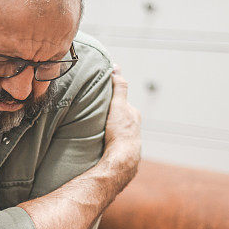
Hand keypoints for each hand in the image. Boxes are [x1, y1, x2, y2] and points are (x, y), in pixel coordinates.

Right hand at [103, 65, 141, 179]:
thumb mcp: (118, 106)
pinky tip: (99, 143)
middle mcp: (134, 128)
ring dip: (107, 130)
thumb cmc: (120, 132)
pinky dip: (107, 141)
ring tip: (95, 130)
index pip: (122, 103)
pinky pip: (114, 143)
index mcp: (134, 115)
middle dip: (109, 116)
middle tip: (94, 115)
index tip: (99, 100)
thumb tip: (116, 68)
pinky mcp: (123, 153)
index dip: (110, 100)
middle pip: (119, 117)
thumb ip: (119, 88)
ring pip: (117, 131)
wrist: (121, 159)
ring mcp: (130, 141)